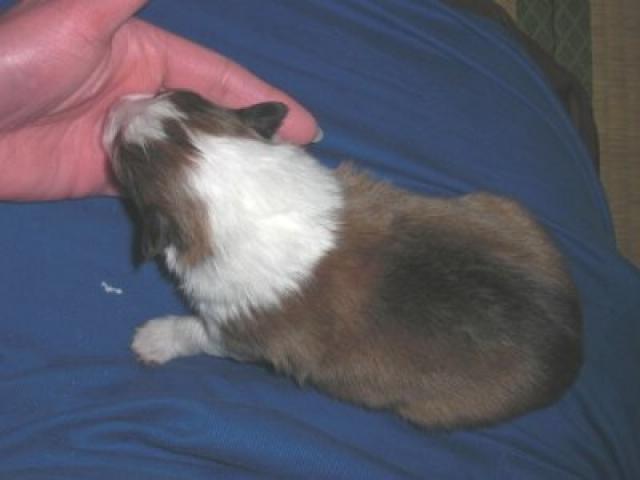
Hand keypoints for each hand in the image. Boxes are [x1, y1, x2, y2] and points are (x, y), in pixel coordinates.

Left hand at [0, 0, 317, 199]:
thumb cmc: (18, 64)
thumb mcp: (81, 16)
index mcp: (147, 57)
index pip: (221, 80)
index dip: (266, 102)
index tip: (308, 130)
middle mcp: (145, 98)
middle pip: (212, 122)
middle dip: (254, 144)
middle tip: (297, 173)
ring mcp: (130, 141)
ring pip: (191, 157)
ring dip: (226, 175)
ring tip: (269, 197)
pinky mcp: (110, 178)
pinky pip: (160, 186)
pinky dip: (187, 196)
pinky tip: (218, 212)